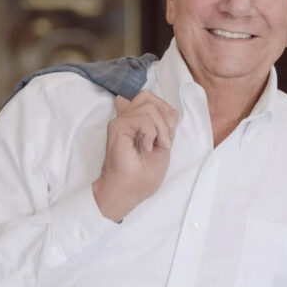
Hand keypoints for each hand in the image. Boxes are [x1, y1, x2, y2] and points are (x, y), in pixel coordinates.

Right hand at [92, 91, 178, 221]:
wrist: (130, 190)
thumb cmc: (143, 173)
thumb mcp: (163, 144)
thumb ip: (163, 124)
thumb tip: (168, 109)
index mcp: (135, 120)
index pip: (149, 98)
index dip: (165, 111)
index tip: (167, 135)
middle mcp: (126, 117)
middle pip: (148, 96)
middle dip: (164, 114)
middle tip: (165, 138)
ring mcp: (120, 121)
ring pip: (148, 106)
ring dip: (160, 127)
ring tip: (157, 145)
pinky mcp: (118, 127)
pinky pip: (143, 118)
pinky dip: (151, 133)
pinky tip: (147, 147)